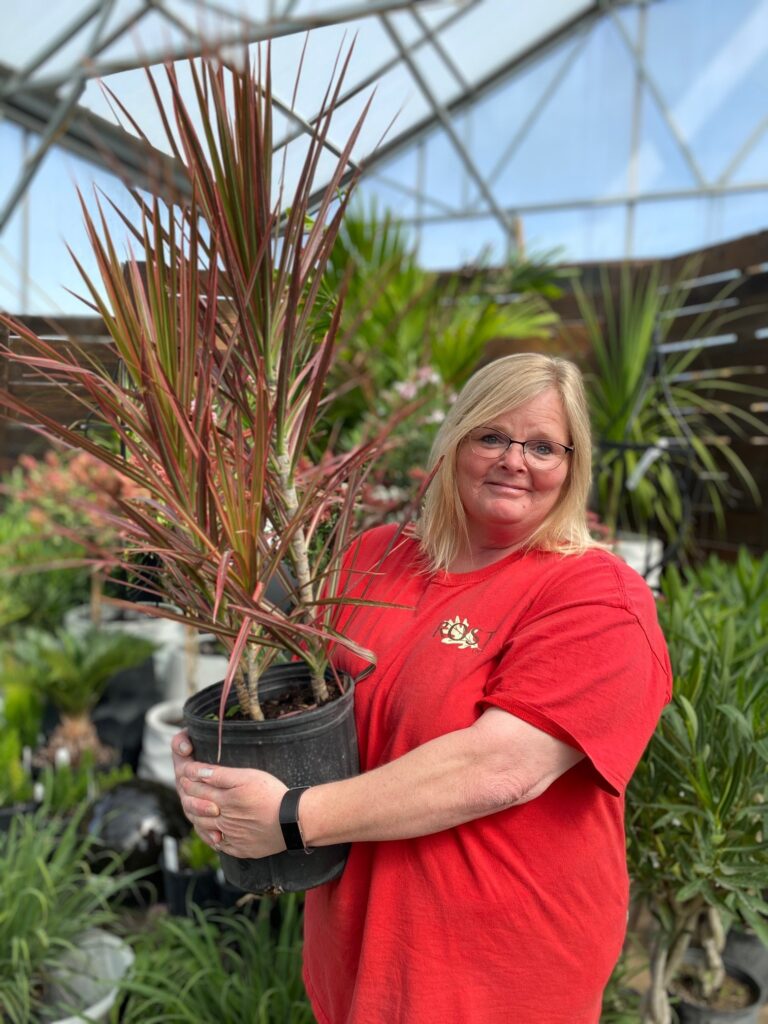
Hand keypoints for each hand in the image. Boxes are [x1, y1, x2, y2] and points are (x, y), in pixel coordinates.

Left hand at [172, 732, 287, 857]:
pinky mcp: (240, 848)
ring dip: (196, 818)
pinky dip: (211, 838)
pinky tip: (211, 833)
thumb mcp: (247, 776)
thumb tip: (196, 771)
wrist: (292, 822)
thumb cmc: (271, 795)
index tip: (184, 774)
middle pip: (198, 810)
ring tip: (193, 810)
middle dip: (188, 798)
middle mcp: (223, 821)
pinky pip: (219, 845)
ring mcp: (231, 837)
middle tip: (183, 791)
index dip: (189, 780)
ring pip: (204, 829)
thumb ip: (220, 775)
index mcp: (224, 801)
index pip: (198, 789)